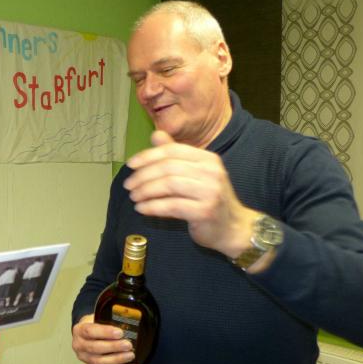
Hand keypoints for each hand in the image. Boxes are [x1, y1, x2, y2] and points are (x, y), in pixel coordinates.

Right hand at [71, 314, 138, 363]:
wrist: (84, 333)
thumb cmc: (93, 323)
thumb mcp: (96, 317)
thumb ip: (107, 318)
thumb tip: (127, 319)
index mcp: (79, 330)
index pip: (90, 331)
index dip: (105, 332)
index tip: (119, 332)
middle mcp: (79, 345)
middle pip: (95, 348)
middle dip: (113, 347)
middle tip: (128, 345)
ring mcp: (85, 358)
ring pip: (100, 362)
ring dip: (117, 360)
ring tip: (131, 356)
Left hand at [124, 130, 258, 258]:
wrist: (233, 228)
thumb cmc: (209, 200)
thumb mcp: (195, 174)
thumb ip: (176, 155)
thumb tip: (156, 135)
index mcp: (208, 159)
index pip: (172, 151)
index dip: (148, 156)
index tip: (131, 165)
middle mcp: (211, 172)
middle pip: (168, 167)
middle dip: (143, 175)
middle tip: (128, 185)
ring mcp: (210, 192)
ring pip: (169, 185)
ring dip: (146, 191)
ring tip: (134, 197)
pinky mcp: (205, 211)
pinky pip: (172, 206)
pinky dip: (153, 207)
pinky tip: (142, 209)